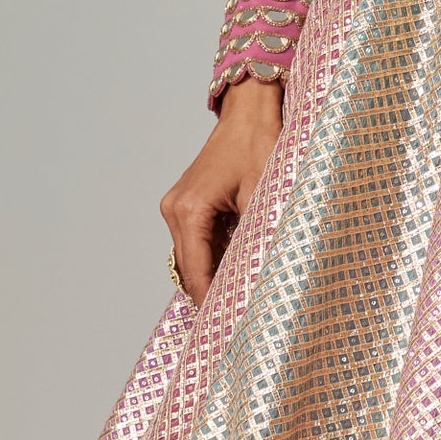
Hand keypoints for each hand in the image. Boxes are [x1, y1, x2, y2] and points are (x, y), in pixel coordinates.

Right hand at [160, 76, 280, 305]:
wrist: (251, 110)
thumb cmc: (260, 144)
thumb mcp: (265, 195)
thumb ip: (257, 238)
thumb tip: (258, 279)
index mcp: (188, 210)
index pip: (196, 272)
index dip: (212, 301)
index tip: (227, 329)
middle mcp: (175, 209)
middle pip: (190, 268)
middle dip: (213, 292)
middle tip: (239, 321)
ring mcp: (177, 206)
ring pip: (194, 256)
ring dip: (216, 274)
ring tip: (241, 299)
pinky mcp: (187, 203)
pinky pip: (199, 241)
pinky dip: (216, 255)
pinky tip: (239, 266)